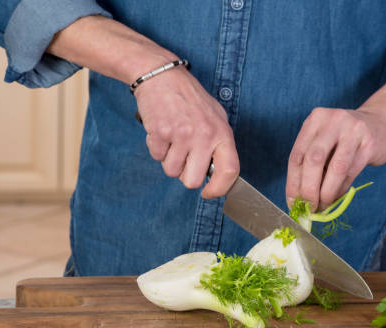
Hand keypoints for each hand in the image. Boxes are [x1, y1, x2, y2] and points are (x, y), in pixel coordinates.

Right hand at [135, 66, 238, 198]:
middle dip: (185, 175)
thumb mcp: (215, 117)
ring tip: (172, 139)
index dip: (219, 189)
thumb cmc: (190, 98)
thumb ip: (218, 144)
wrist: (162, 76)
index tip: (209, 193)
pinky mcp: (160, 133)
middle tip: (184, 159)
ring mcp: (181, 135)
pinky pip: (156, 157)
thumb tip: (216, 173)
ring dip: (169, 160)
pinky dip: (156, 148)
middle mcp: (204, 136)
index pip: (230, 171)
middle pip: (193, 181)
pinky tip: (161, 131)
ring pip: (171, 171)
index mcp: (222, 133)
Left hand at [286, 107, 385, 210]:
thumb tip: (299, 198)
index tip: (293, 203)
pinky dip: (341, 189)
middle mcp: (332, 121)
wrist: (382, 123)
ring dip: (326, 193)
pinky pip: (352, 172)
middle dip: (308, 189)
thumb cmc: (346, 138)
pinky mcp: (369, 143)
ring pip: (335, 168)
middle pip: (313, 160)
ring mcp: (353, 130)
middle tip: (309, 208)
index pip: (297, 155)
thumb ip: (311, 164)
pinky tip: (336, 197)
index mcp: (315, 120)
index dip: (293, 183)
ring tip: (322, 206)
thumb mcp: (325, 142)